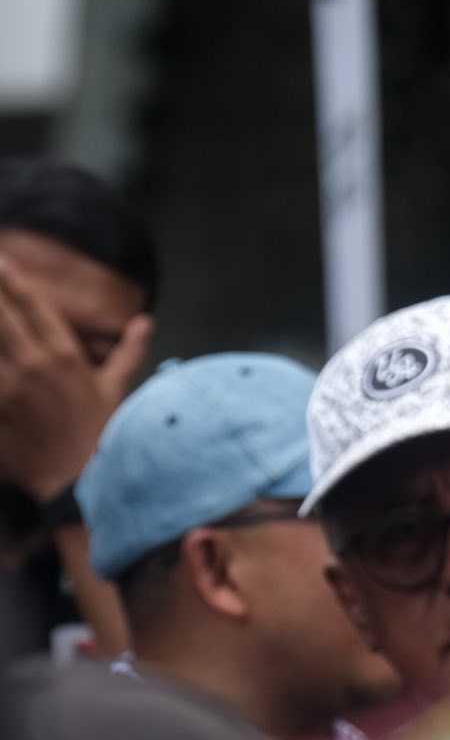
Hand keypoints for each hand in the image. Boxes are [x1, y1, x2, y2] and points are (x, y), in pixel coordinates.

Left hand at [0, 258, 152, 501]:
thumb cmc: (101, 433)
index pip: (34, 306)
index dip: (13, 279)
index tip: (0, 259)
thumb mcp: (116, 389)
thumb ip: (128, 351)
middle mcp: (33, 363)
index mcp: (65, 354)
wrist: (78, 481)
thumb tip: (145, 321)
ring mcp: (8, 385)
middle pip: (1, 315)